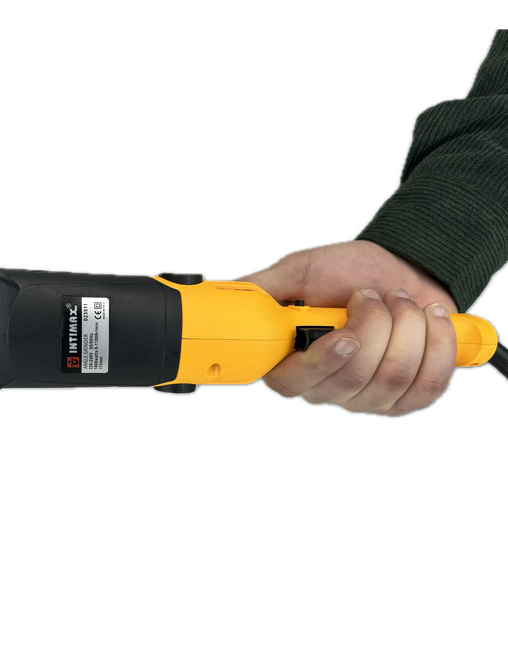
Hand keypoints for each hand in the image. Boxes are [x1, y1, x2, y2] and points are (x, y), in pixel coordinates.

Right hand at [240, 240, 458, 414]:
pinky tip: (429, 319)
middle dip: (375, 326)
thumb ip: (262, 289)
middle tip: (373, 296)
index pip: (291, 383)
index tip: (344, 336)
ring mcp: (366, 398)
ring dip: (407, 326)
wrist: (403, 267)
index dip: (320, 363)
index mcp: (290, 360)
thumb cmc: (349, 271)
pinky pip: (428, 383)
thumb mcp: (300, 270)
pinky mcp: (408, 398)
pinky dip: (437, 341)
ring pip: (392, 378)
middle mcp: (325, 386)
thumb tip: (227, 301)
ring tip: (401, 301)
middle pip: (351, 378)